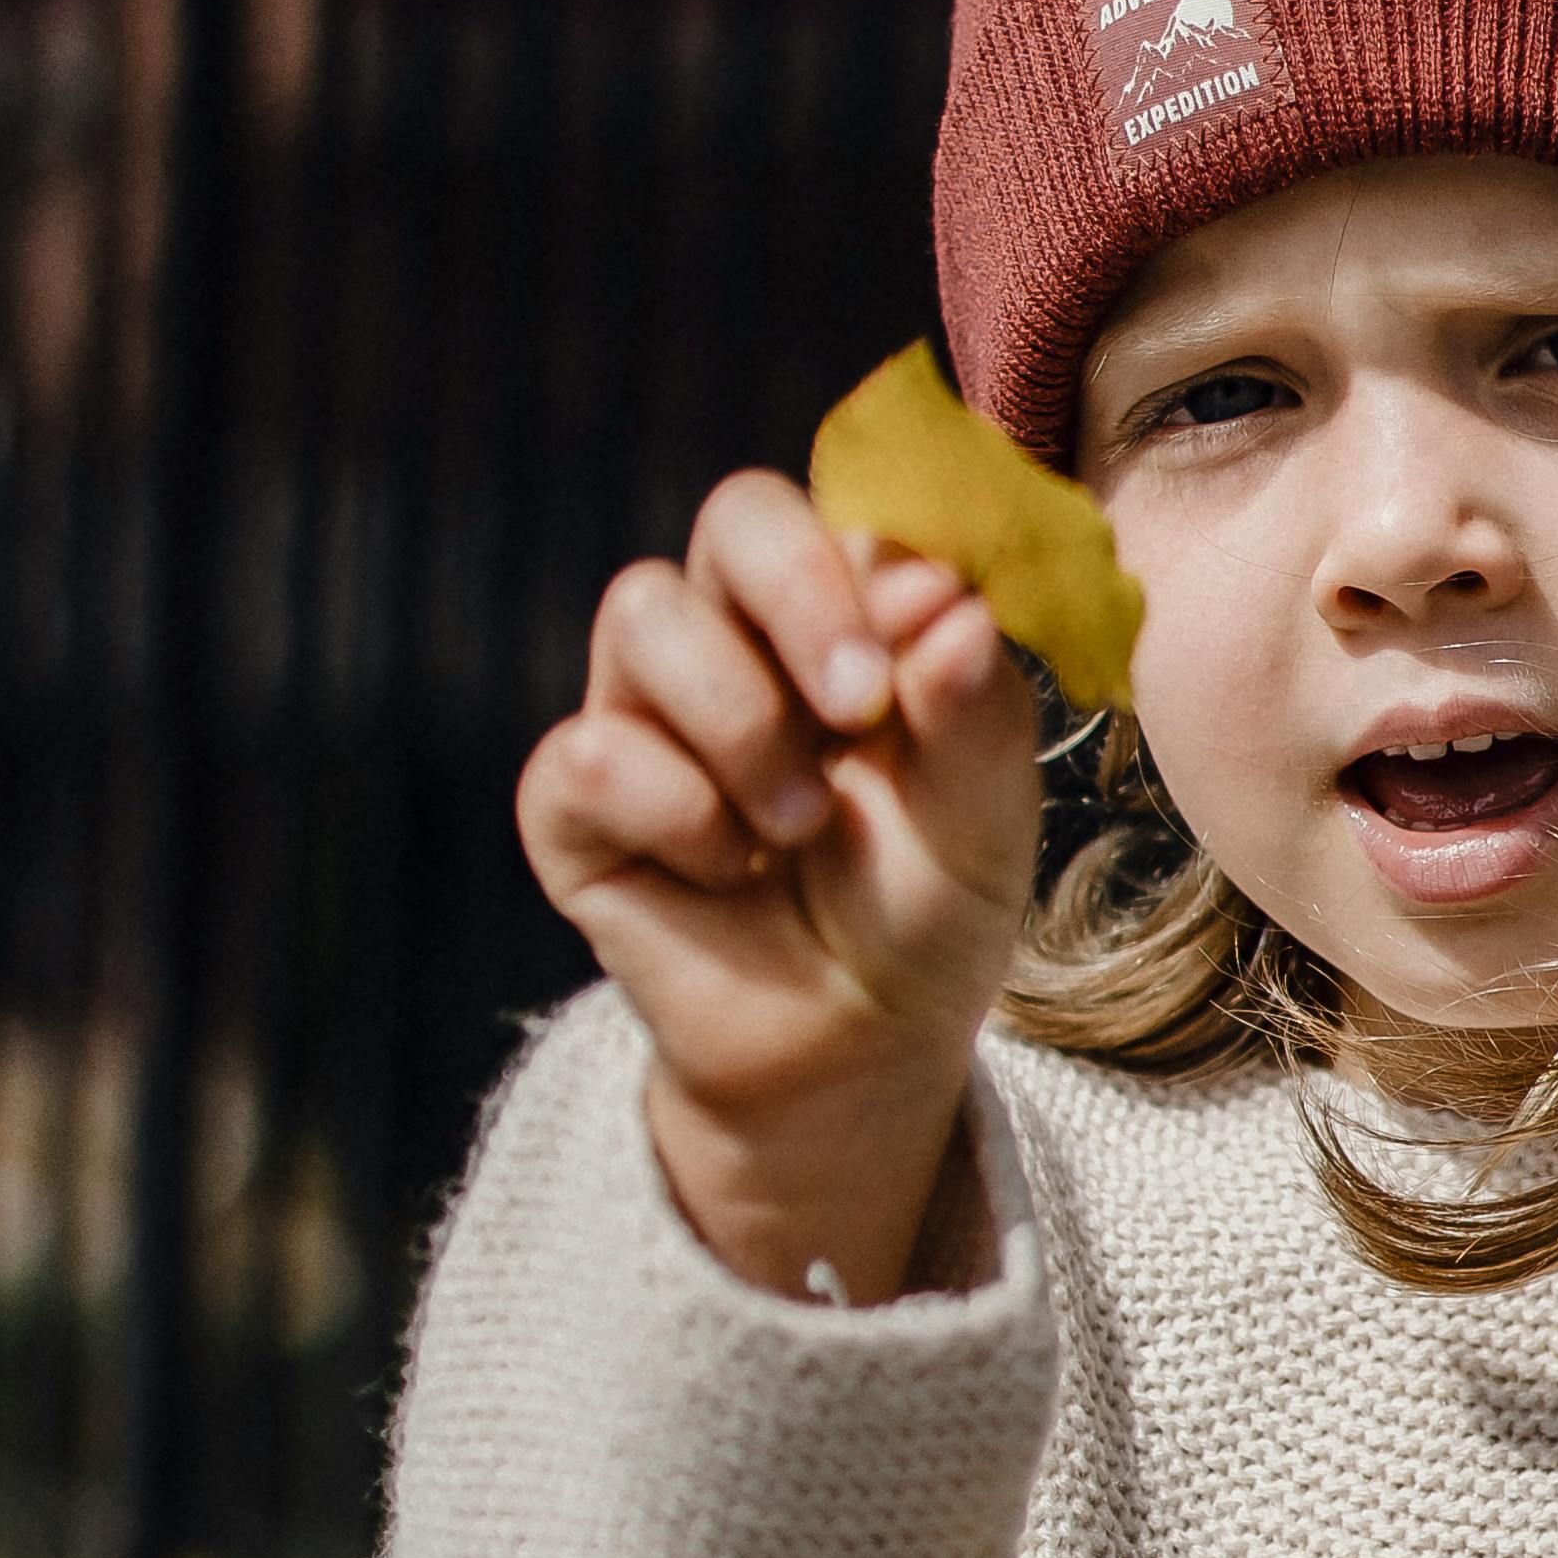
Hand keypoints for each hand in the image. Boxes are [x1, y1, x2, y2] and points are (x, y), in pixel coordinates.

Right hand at [518, 469, 1045, 1300]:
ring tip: (797, 829)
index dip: (878, 562)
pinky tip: (726, 875)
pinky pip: (592, 753)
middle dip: (799, 598)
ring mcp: (644, 709)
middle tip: (857, 707)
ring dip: (741, 727)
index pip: (846, 508)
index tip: (931, 638)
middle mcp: (735, 635)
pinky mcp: (574, 801)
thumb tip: (951, 600)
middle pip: (735, 516)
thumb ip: (975, 709)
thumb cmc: (922, 911)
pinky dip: (678, 817)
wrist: (855, 1050)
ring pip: (643, 615)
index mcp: (843, 613)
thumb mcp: (983, 819)